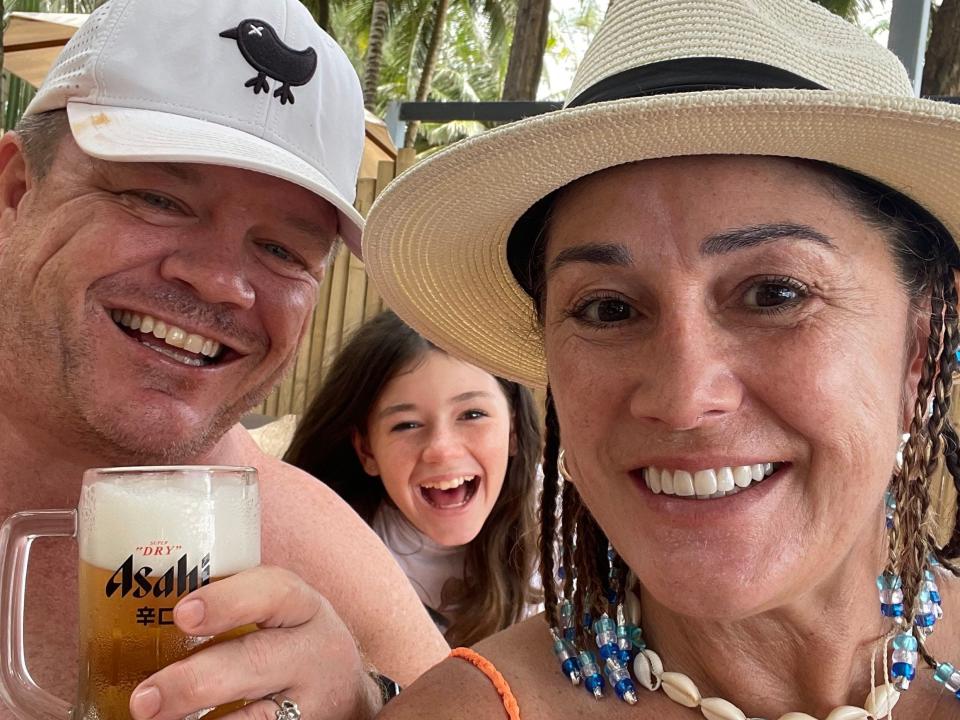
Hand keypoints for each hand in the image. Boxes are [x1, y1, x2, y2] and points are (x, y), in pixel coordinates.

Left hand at [127, 565, 382, 719]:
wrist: (344, 691)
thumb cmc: (287, 640)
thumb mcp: (277, 613)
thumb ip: (230, 606)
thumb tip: (128, 608)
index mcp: (302, 606)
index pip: (273, 591)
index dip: (228, 601)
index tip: (183, 613)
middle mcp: (313, 651)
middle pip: (257, 662)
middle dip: (195, 682)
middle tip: (144, 699)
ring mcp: (310, 700)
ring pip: (258, 717)